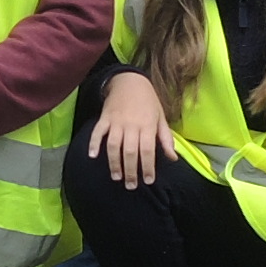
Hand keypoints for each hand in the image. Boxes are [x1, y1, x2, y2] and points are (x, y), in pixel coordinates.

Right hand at [91, 75, 166, 189]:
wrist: (129, 80)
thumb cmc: (148, 101)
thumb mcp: (161, 117)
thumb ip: (166, 138)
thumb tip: (173, 158)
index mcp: (147, 125)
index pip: (147, 150)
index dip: (148, 167)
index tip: (148, 180)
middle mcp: (131, 124)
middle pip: (130, 151)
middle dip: (130, 171)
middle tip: (131, 185)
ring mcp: (116, 121)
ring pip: (113, 145)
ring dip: (114, 163)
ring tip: (116, 177)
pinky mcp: (104, 118)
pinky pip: (98, 132)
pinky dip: (94, 144)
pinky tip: (92, 156)